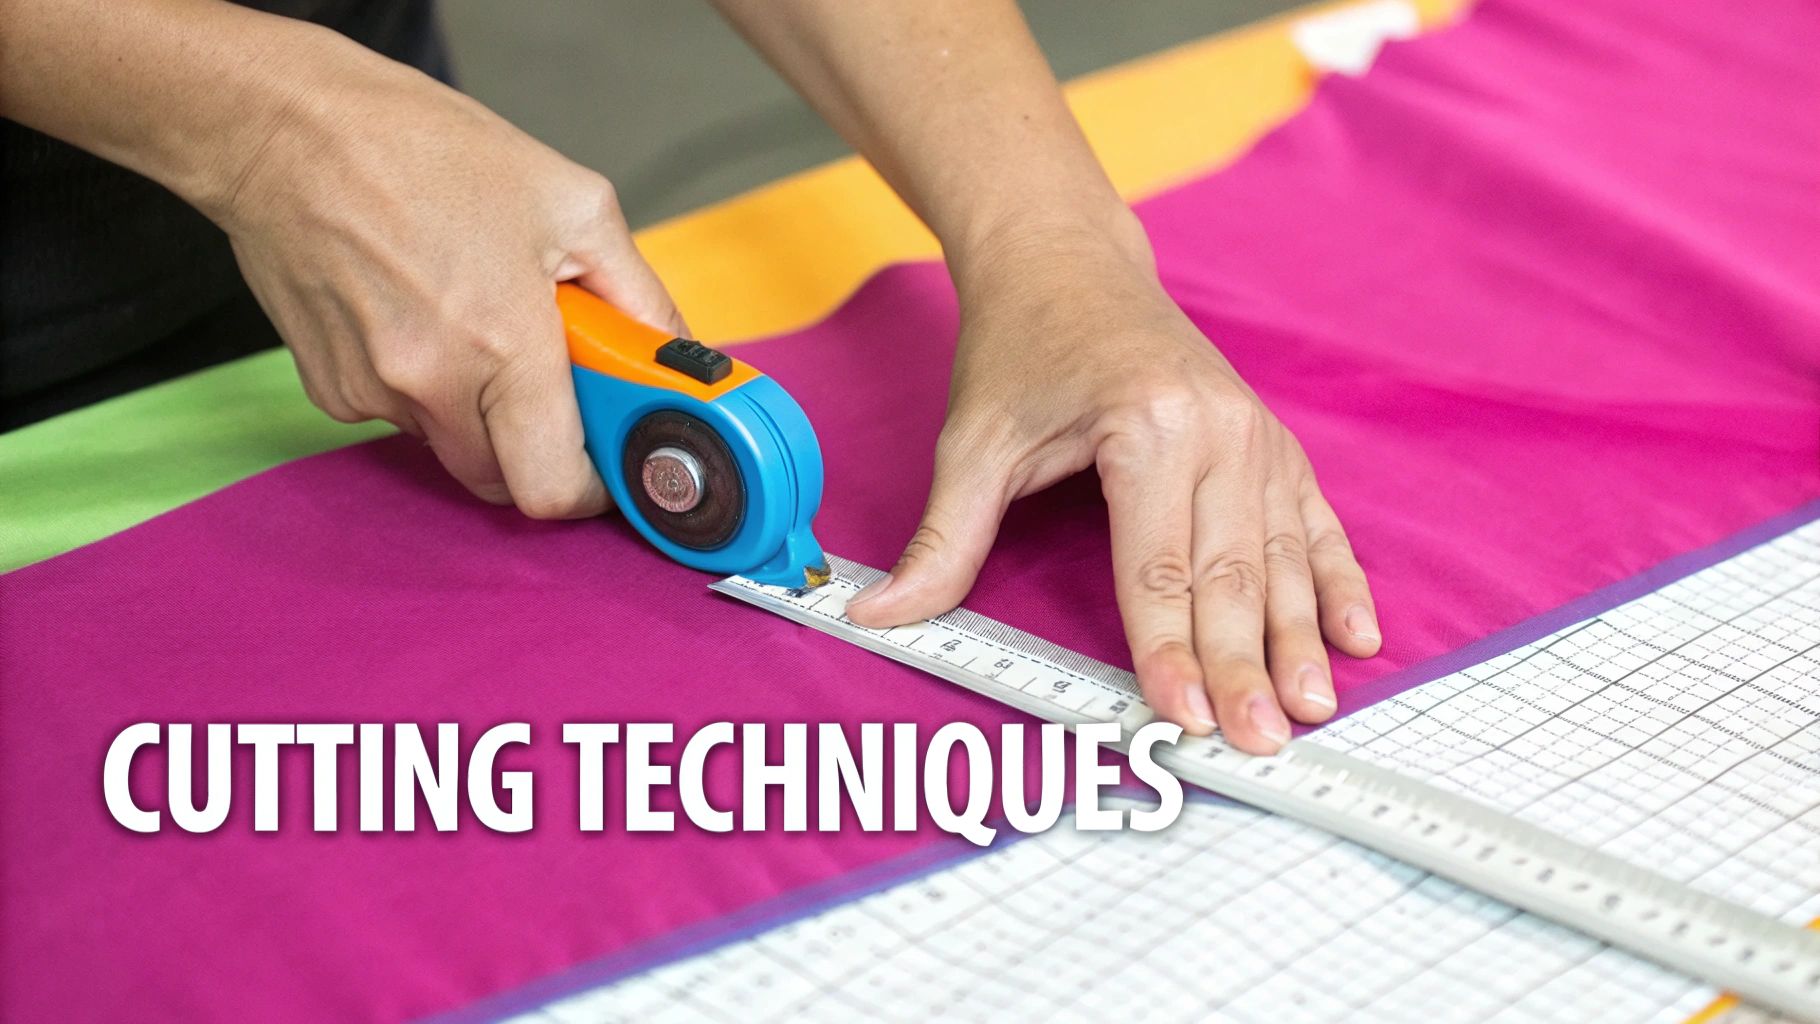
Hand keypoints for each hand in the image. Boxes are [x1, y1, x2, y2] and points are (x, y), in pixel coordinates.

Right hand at [213, 32, 682, 516]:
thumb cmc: (422, 148)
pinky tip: (418, 310)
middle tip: (550, 379)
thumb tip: (673, 355)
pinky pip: (400, 415)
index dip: (590, 488)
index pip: (552, 489)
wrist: (282, 127)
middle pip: (504, 480)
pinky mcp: (329, 388)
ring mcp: (372, 393)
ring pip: (451, 446)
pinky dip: (425, 384)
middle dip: (538, 445)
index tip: (607, 460)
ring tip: (474, 316)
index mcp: (501, 346)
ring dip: (479, 409)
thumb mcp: (572, 202)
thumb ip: (637, 296)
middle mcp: (430, 384)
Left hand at [844, 221, 1379, 753]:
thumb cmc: (1020, 349)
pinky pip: (1316, 524)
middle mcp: (1217, 430)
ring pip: (1282, 559)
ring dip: (1299, 642)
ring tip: (1310, 709)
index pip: (1157, 568)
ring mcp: (1256, 435)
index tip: (1183, 717)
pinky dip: (1337, 583)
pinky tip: (1357, 638)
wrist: (1070, 262)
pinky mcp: (1274, 443)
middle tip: (1256, 743)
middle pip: (1229, 575)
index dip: (1169, 650)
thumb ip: (942, 540)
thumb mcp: (972, 441)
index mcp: (1146, 426)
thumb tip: (877, 615)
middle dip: (1243, 667)